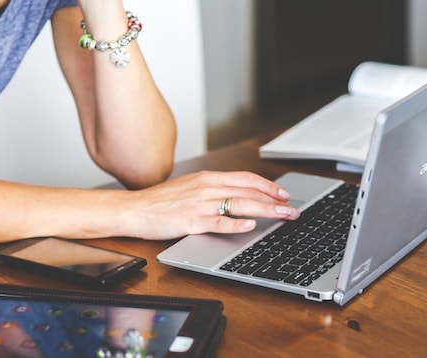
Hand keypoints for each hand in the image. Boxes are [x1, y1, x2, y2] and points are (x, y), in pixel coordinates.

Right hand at [119, 171, 299, 239]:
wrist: (133, 209)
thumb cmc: (161, 201)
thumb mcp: (191, 188)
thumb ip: (214, 190)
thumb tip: (238, 196)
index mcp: (208, 178)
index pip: (246, 179)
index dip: (268, 186)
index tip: (284, 194)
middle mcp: (207, 187)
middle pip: (249, 191)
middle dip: (274, 201)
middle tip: (292, 210)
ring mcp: (200, 203)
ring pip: (240, 204)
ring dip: (265, 211)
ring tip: (282, 216)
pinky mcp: (191, 221)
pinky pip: (218, 221)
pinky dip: (236, 224)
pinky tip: (250, 226)